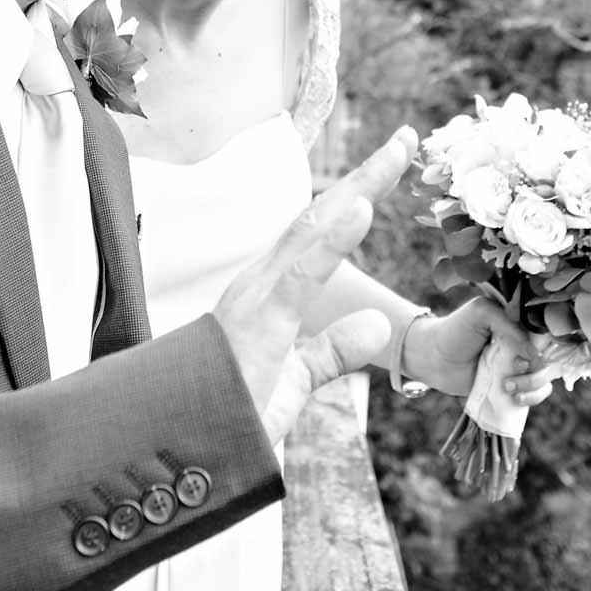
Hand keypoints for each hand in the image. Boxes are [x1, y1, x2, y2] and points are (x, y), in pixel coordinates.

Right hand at [213, 126, 416, 442]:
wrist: (183, 452)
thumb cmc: (229, 417)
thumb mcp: (296, 381)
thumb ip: (333, 351)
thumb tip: (378, 326)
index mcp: (269, 294)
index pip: (319, 233)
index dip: (358, 195)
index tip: (395, 161)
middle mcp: (261, 283)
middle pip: (320, 217)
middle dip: (366, 177)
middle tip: (407, 138)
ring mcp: (258, 298)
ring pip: (313, 229)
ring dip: (358, 190)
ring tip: (395, 155)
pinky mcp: (260, 323)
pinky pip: (302, 274)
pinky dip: (334, 240)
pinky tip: (362, 210)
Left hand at [404, 299, 557, 402]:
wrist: (434, 357)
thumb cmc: (456, 330)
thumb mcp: (481, 313)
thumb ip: (509, 324)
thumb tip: (534, 353)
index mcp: (519, 324)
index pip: (549, 334)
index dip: (545, 345)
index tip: (526, 351)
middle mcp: (523, 345)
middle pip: (551, 359)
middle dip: (536, 369)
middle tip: (514, 368)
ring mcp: (518, 367)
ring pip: (546, 379)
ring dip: (533, 385)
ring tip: (507, 387)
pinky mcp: (512, 387)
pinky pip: (536, 395)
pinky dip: (532, 398)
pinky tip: (515, 398)